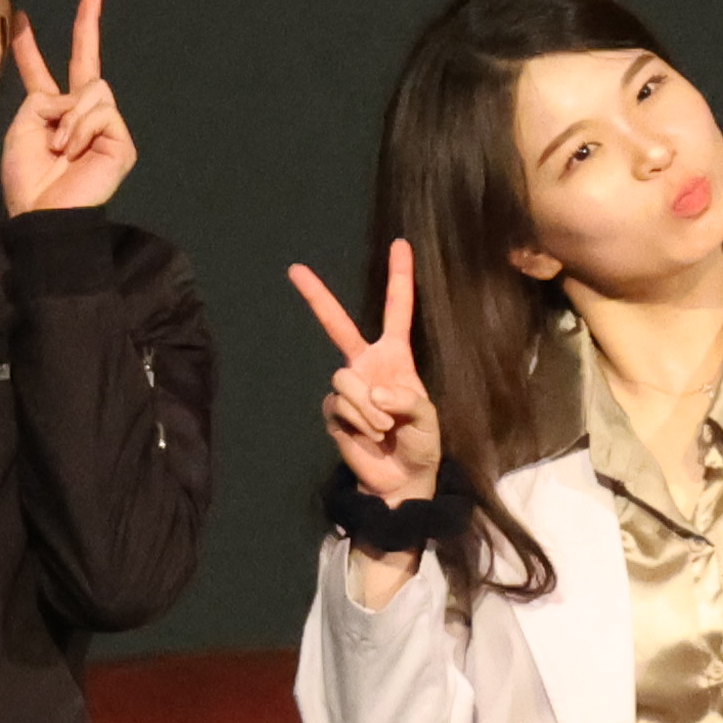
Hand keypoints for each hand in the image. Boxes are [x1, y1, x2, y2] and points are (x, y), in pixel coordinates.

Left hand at [1, 0, 131, 217]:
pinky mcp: (121, 140)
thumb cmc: (28, 178)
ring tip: (62, 148)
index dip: (30, 46)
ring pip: (92, 89)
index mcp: (50, 112)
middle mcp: (80, 113)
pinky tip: (76, 152)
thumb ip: (43, 98)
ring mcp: (104, 125)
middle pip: (87, 61)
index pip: (40, 71)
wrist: (44, 213)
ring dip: (69, 118)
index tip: (20, 17)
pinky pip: (101, 111)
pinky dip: (82, 129)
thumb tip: (78, 96)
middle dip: (88, 23)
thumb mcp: (22, 128)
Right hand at [284, 240, 443, 506]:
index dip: (399, 278)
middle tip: (295, 269)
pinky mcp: (334, 411)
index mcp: (395, 356)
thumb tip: (373, 390)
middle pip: (337, 324)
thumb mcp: (427, 419)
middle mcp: (366, 364)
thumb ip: (406, 400)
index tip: (400, 244)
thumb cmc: (421, 443)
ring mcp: (347, 386)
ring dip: (368, 408)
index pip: (398, 310)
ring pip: (344, 378)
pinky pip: (339, 405)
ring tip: (384, 428)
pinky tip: (369, 436)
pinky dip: (358, 422)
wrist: (402, 479)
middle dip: (317, 297)